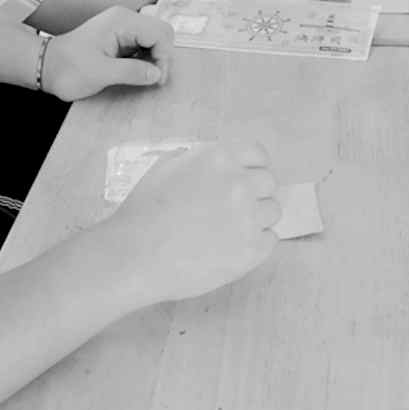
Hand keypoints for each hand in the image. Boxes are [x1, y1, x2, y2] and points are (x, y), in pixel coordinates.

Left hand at [41, 7, 173, 100]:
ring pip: (154, 41)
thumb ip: (132, 72)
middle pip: (161, 34)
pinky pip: (143, 46)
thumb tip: (157, 74)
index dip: (164, 56)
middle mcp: (125, 19)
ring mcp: (123, 28)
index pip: (160, 33)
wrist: (46, 66)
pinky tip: (135, 73)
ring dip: (154, 60)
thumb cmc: (68, 68)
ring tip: (142, 78)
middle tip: (152, 80)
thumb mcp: (100, 73)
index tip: (156, 79)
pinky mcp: (120, 39)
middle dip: (162, 57)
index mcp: (122, 21)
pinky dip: (145, 60)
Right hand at [104, 140, 279, 302]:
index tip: (244, 178)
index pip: (257, 154)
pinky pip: (270, 240)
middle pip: (269, 183)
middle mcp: (240, 184)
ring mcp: (249, 218)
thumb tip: (211, 163)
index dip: (252, 167)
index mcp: (219, 159)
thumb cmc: (143, 210)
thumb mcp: (165, 167)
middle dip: (255, 193)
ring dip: (257, 218)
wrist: (136, 255)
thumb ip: (195, 159)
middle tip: (233, 208)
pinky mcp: (252, 250)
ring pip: (272, 212)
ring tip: (230, 230)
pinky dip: (256, 243)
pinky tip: (232, 247)